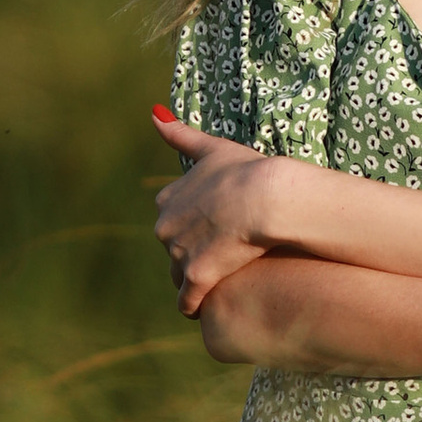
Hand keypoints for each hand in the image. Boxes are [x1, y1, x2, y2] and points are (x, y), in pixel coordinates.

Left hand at [150, 114, 276, 317]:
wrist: (268, 197)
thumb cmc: (247, 170)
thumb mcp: (212, 148)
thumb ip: (180, 134)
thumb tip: (154, 112)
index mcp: (167, 200)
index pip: (172, 219)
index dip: (192, 225)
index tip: (210, 229)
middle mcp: (165, 227)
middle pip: (173, 249)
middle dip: (190, 254)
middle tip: (219, 256)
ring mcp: (180, 253)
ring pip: (180, 276)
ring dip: (194, 281)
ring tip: (218, 284)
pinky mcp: (197, 277)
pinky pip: (188, 302)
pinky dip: (194, 306)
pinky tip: (205, 309)